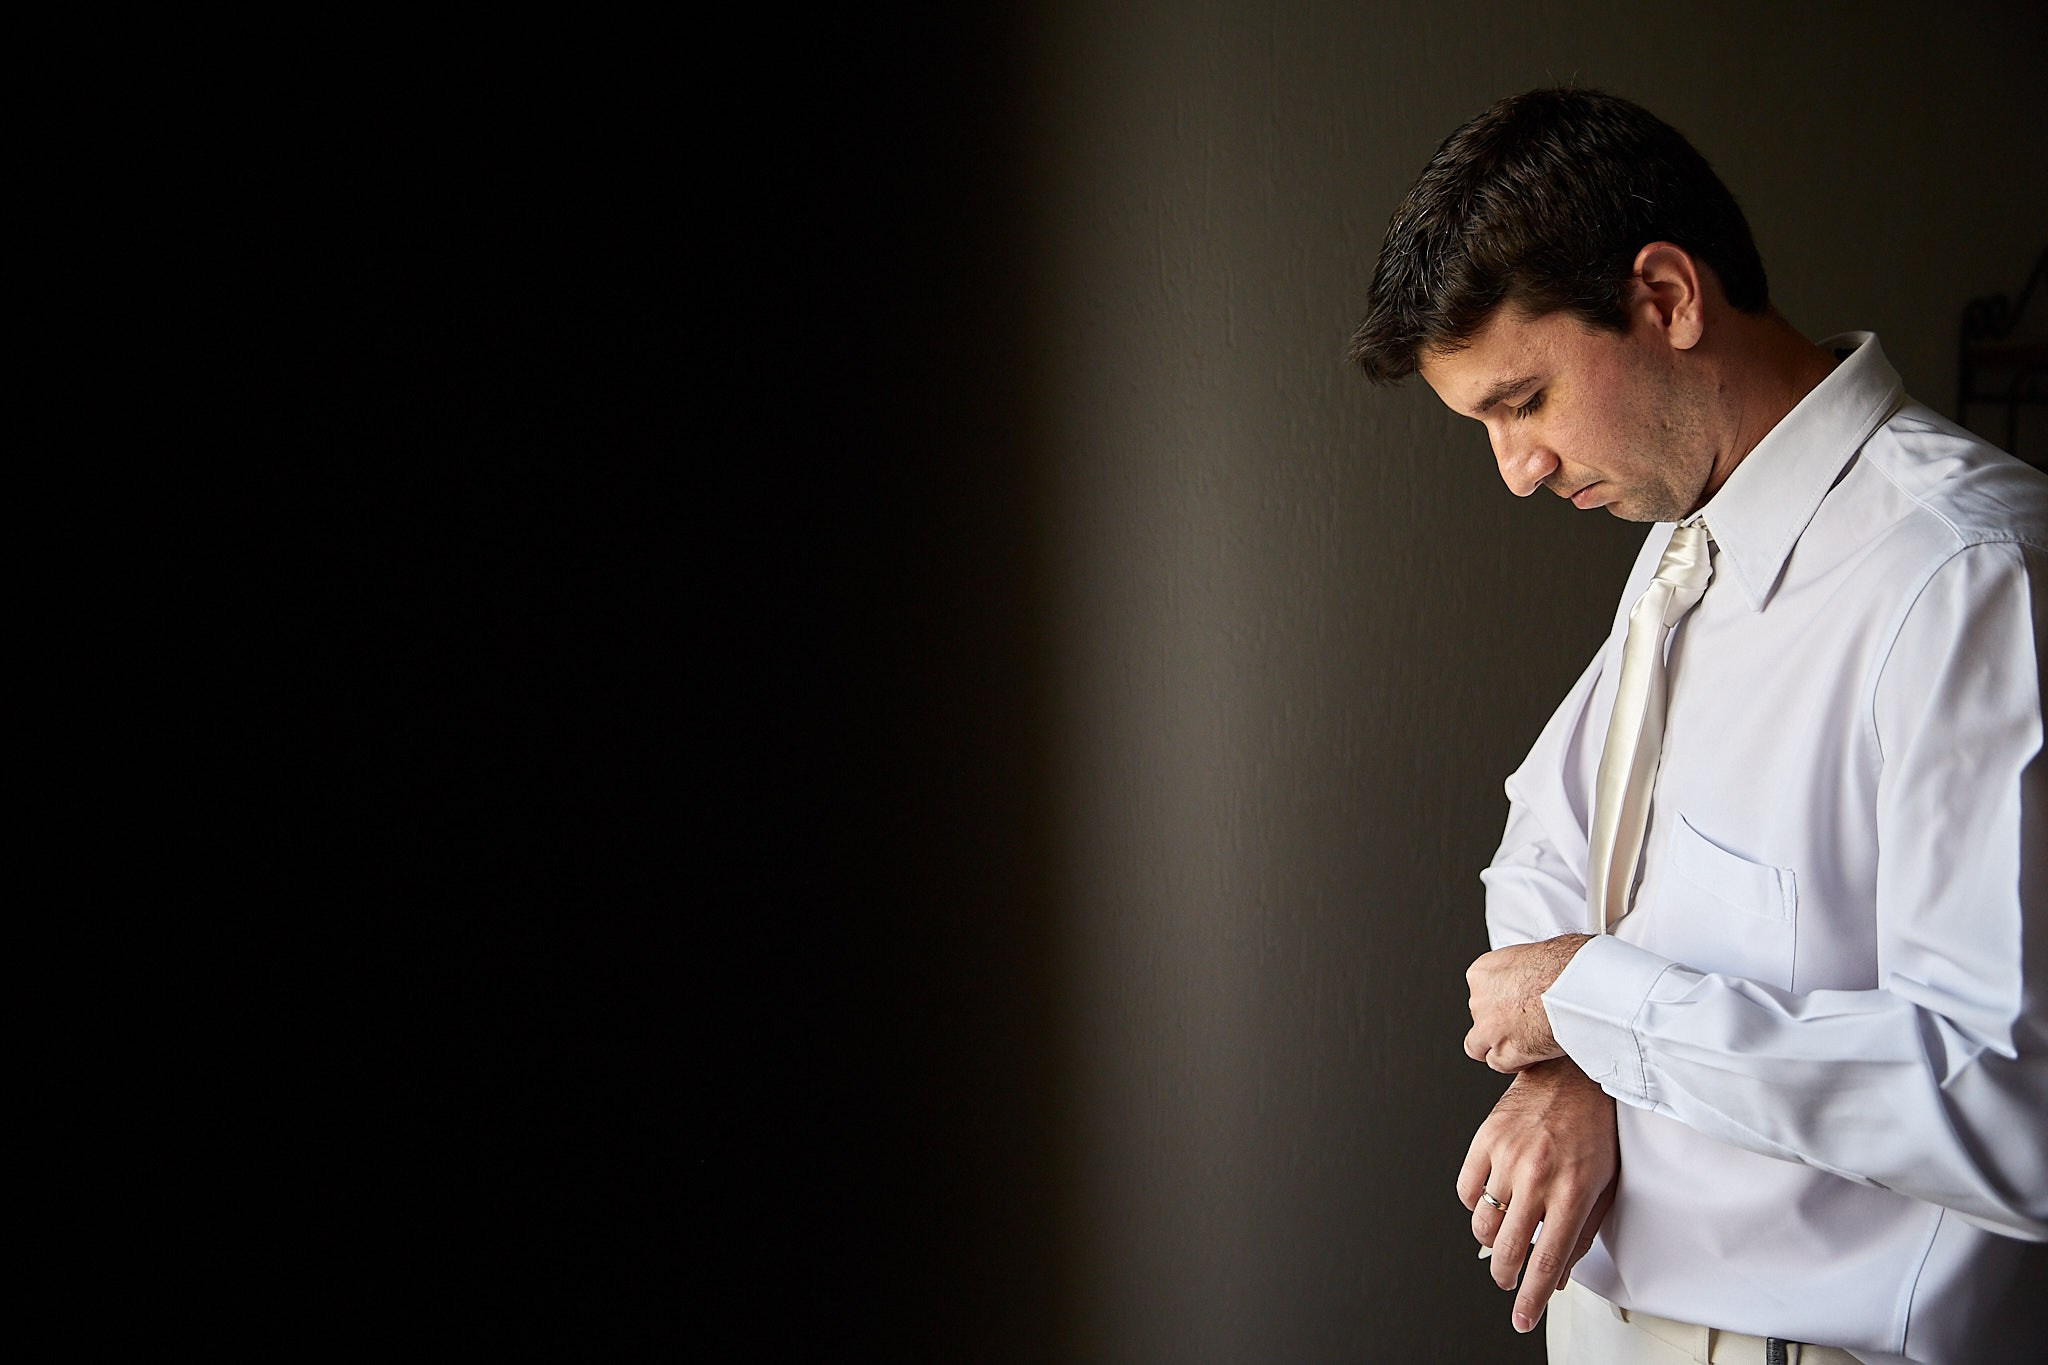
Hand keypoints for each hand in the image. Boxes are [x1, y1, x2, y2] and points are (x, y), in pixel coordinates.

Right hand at [1457, 1058, 1618, 1333]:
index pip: (1546, 1261)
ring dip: (1490, 1241)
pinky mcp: (1486, 1139)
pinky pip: (1466, 1189)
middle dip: (1504, 1276)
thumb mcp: (1602, 1187)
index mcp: (1573, 1192)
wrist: (1573, 1075)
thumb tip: (1559, 1276)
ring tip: (1503, 1236)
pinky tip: (1491, 1200)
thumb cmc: (1593, 1130)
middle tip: (1508, 1279)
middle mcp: (1538, 1176)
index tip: (1523, 1318)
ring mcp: (1508, 1156)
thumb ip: (1581, 1235)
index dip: (1532, 1298)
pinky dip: (1474, 1205)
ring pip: (1482, 1223)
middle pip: (1507, 1249)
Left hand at [1464, 933, 1589, 1071]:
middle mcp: (1480, 1000)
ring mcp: (1489, 1028)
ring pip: (1478, 1045)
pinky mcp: (1506, 1051)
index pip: (1481, 992)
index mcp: (1483, 972)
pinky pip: (1499, 1063)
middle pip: (1481, 1017)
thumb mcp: (1535, 951)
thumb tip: (1536, 971)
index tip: (1518, 1005)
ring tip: (1523, 1043)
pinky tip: (1532, 1055)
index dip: (1501, 1001)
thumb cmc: (1568, 963)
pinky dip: (1514, 1062)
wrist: (1579, 984)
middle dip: (1499, 1022)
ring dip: (1498, 1046)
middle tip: (1524, 1023)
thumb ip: (1524, 968)